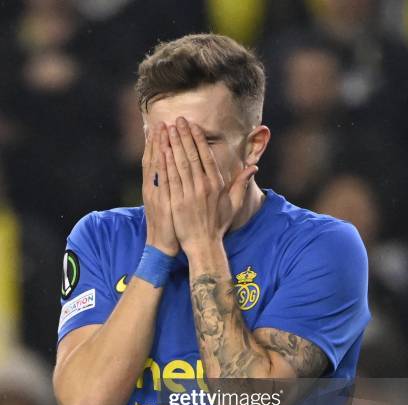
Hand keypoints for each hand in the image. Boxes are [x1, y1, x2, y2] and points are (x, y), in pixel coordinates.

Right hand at [142, 123, 178, 255]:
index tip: (161, 128)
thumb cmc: (168, 225)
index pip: (155, 161)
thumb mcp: (166, 205)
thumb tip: (173, 174)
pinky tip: (164, 151)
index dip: (157, 144)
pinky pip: (162, 179)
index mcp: (154, 187)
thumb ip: (170, 187)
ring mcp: (156, 193)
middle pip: (154, 159)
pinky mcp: (161, 200)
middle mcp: (152, 188)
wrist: (162, 245)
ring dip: (159, 146)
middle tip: (161, 122)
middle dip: (158, 140)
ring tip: (161, 129)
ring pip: (156, 165)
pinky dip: (162, 164)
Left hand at [163, 117, 257, 254]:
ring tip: (167, 129)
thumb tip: (254, 168)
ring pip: (180, 163)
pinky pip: (170, 178)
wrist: (204, 244)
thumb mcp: (233, 204)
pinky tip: (162, 150)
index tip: (192, 125)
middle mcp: (203, 186)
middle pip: (192, 155)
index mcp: (216, 184)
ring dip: (173, 144)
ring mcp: (189, 194)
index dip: (198, 138)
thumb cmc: (218, 225)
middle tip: (177, 120)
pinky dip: (166, 162)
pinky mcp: (177, 201)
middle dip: (184, 135)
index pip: (206, 155)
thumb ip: (241, 184)